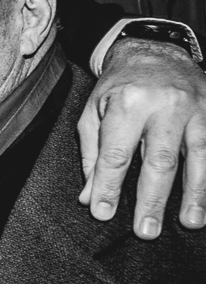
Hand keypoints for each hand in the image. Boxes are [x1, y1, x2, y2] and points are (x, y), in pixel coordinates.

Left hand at [81, 38, 205, 235]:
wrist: (157, 52)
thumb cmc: (120, 87)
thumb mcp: (94, 113)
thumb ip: (92, 155)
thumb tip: (88, 196)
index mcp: (128, 103)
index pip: (116, 154)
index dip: (108, 186)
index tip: (102, 213)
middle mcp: (165, 105)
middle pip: (159, 161)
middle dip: (152, 200)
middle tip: (146, 231)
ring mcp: (196, 108)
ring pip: (198, 157)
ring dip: (195, 194)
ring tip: (189, 222)